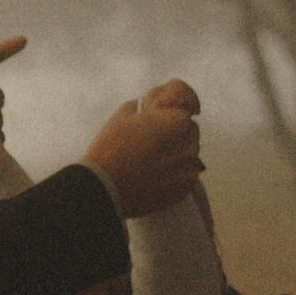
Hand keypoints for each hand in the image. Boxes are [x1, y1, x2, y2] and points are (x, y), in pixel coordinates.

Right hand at [85, 79, 201, 217]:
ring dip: (176, 159)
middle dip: (175, 140)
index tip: (153, 132)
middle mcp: (190, 142)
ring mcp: (189, 167)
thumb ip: (144, 107)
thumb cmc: (111, 147)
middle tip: (151, 149)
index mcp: (178, 120)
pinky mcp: (185, 188)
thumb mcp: (124, 115)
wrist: (105, 187)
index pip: (183, 117)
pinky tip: (155, 179)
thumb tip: (151, 110)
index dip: (167, 124)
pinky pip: (185, 177)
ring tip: (152, 166)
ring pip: (188, 158)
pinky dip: (174, 178)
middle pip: (189, 137)